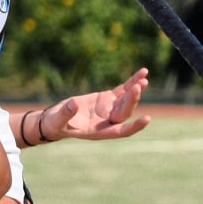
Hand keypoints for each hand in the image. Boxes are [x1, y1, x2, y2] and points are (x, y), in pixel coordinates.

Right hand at [34, 69, 151, 142]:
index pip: (121, 131)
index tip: (147, 119)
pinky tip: (143, 72)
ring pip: (127, 99)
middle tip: (138, 86)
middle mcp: (108, 121)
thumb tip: (73, 104)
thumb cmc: (56, 124)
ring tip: (144, 77)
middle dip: (132, 100)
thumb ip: (66, 114)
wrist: (56, 119)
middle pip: (125, 112)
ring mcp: (109, 109)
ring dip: (136, 89)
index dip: (134, 126)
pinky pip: (123, 90)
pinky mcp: (107, 98)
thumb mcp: (58, 121)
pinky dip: (132, 81)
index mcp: (99, 131)